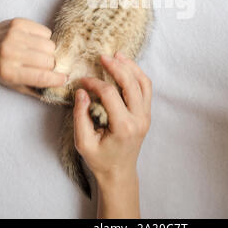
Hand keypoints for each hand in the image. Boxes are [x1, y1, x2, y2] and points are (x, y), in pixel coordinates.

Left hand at [0, 18, 65, 96]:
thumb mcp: (10, 83)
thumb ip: (33, 86)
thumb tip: (59, 85)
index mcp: (8, 72)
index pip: (41, 77)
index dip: (56, 79)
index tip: (63, 79)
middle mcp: (10, 53)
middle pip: (48, 61)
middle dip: (50, 65)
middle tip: (45, 65)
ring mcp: (14, 36)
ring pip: (49, 46)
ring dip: (48, 51)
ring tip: (38, 52)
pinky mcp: (18, 23)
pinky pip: (46, 32)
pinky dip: (44, 38)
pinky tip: (35, 41)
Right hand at [73, 52, 151, 217]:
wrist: (119, 172)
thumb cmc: (100, 160)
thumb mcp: (83, 142)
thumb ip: (80, 116)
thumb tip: (82, 91)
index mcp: (123, 127)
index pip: (110, 94)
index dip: (94, 83)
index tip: (82, 81)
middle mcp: (139, 119)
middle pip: (131, 83)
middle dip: (116, 67)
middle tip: (103, 57)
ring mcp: (146, 116)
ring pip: (143, 83)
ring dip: (131, 67)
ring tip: (117, 55)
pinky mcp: (147, 113)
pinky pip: (146, 89)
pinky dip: (138, 75)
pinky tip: (126, 67)